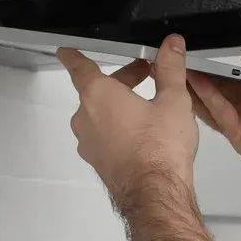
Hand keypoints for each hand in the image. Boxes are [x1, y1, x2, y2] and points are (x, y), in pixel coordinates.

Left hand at [58, 35, 199, 212]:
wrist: (155, 194)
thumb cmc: (159, 149)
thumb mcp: (173, 100)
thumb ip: (170, 68)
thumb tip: (171, 46)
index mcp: (98, 94)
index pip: (79, 66)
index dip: (74, 56)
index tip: (67, 51)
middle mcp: (86, 117)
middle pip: (97, 89)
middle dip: (121, 80)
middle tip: (146, 75)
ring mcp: (88, 142)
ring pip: (100, 114)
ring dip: (119, 105)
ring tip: (148, 107)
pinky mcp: (97, 161)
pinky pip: (103, 136)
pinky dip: (117, 128)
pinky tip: (142, 134)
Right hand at [187, 52, 240, 201]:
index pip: (239, 77)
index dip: (223, 67)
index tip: (206, 54)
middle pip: (220, 88)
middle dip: (201, 74)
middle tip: (181, 58)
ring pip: (214, 101)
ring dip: (197, 85)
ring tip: (179, 67)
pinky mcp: (240, 136)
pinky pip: (221, 114)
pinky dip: (208, 98)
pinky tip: (198, 84)